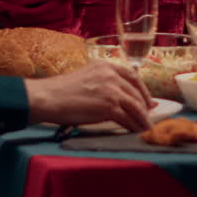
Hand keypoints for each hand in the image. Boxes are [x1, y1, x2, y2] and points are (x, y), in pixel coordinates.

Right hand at [25, 61, 153, 133]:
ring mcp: (111, 90)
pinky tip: (136, 131)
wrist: (47, 98)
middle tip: (149, 117)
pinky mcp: (108, 106)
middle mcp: (111, 75)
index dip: (143, 90)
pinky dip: (134, 126)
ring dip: (142, 119)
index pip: (133, 76)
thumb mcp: (86, 77)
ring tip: (146, 127)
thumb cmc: (61, 91)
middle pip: (136, 93)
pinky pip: (127, 118)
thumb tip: (119, 96)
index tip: (148, 100)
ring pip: (135, 106)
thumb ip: (103, 82)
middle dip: (144, 107)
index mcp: (106, 66)